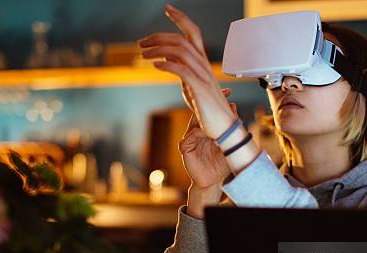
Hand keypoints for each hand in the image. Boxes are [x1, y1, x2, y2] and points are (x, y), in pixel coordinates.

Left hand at [138, 4, 236, 139]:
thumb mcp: (192, 85)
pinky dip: (168, 64)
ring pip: (181, 51)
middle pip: (183, 39)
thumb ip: (182, 71)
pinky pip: (183, 70)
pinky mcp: (200, 88)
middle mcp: (204, 65)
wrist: (224, 127)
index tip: (168, 9)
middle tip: (141, 43)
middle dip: (159, 36)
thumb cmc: (209, 109)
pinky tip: (156, 65)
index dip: (181, 19)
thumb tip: (167, 60)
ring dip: (158, 50)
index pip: (193, 33)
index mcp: (202, 62)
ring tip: (144, 55)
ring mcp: (203, 76)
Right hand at [179, 89, 236, 188]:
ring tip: (212, 111)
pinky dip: (198, 132)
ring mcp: (190, 138)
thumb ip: (230, 128)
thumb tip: (234, 107)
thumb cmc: (222, 164)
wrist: (213, 182)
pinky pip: (189, 136)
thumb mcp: (229, 144)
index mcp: (207, 130)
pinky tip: (206, 131)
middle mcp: (197, 132)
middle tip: (219, 94)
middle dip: (207, 103)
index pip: (210, 112)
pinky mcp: (184, 148)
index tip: (228, 91)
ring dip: (203, 117)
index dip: (218, 100)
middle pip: (200, 113)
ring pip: (194, 122)